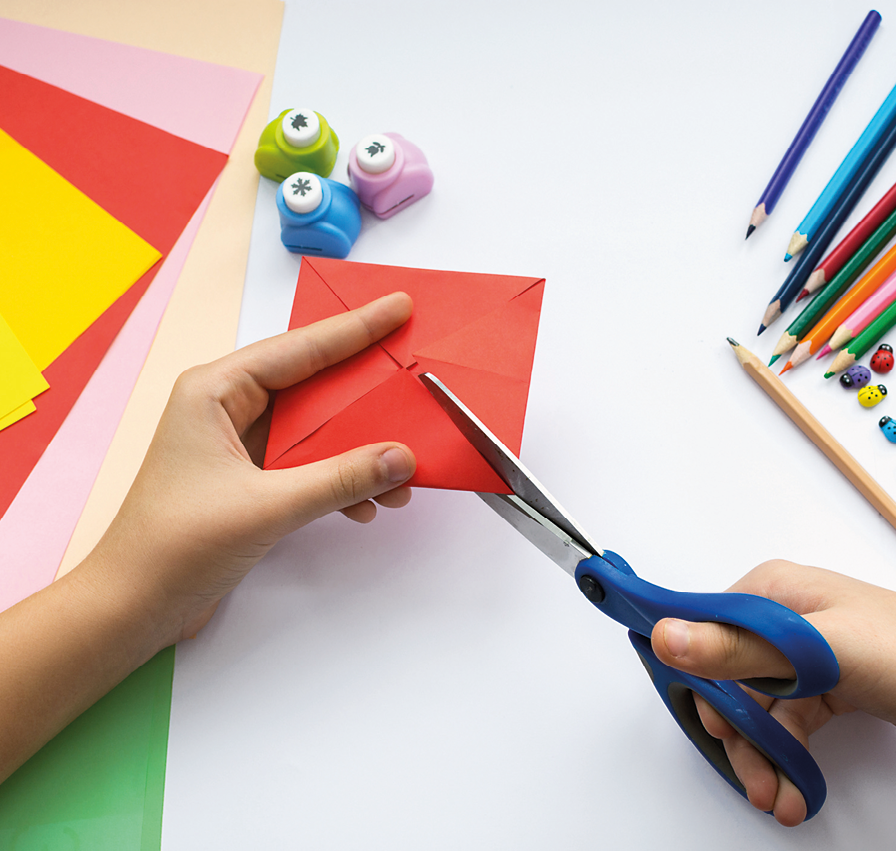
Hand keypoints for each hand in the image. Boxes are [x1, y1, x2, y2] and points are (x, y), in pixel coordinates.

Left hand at [98, 291, 417, 645]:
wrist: (135, 606)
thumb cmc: (174, 546)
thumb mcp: (266, 506)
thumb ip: (340, 479)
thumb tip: (401, 458)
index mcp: (215, 391)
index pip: (300, 349)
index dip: (356, 329)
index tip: (398, 310)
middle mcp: (227, 408)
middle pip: (313, 385)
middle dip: (365, 392)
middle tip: (412, 374)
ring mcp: (239, 445)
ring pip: (315, 430)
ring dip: (358, 450)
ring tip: (403, 470)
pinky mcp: (250, 480)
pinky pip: (309, 465)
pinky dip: (340, 481)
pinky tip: (366, 503)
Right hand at [650, 559, 895, 826]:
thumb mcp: (822, 651)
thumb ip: (741, 647)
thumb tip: (666, 637)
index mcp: (771, 592)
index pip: (705, 631)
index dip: (701, 682)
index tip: (712, 725)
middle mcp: (779, 619)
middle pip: (729, 679)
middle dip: (740, 735)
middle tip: (754, 778)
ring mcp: (803, 654)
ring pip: (758, 708)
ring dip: (763, 757)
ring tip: (776, 796)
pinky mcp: (824, 684)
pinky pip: (788, 722)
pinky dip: (787, 757)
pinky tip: (792, 786)